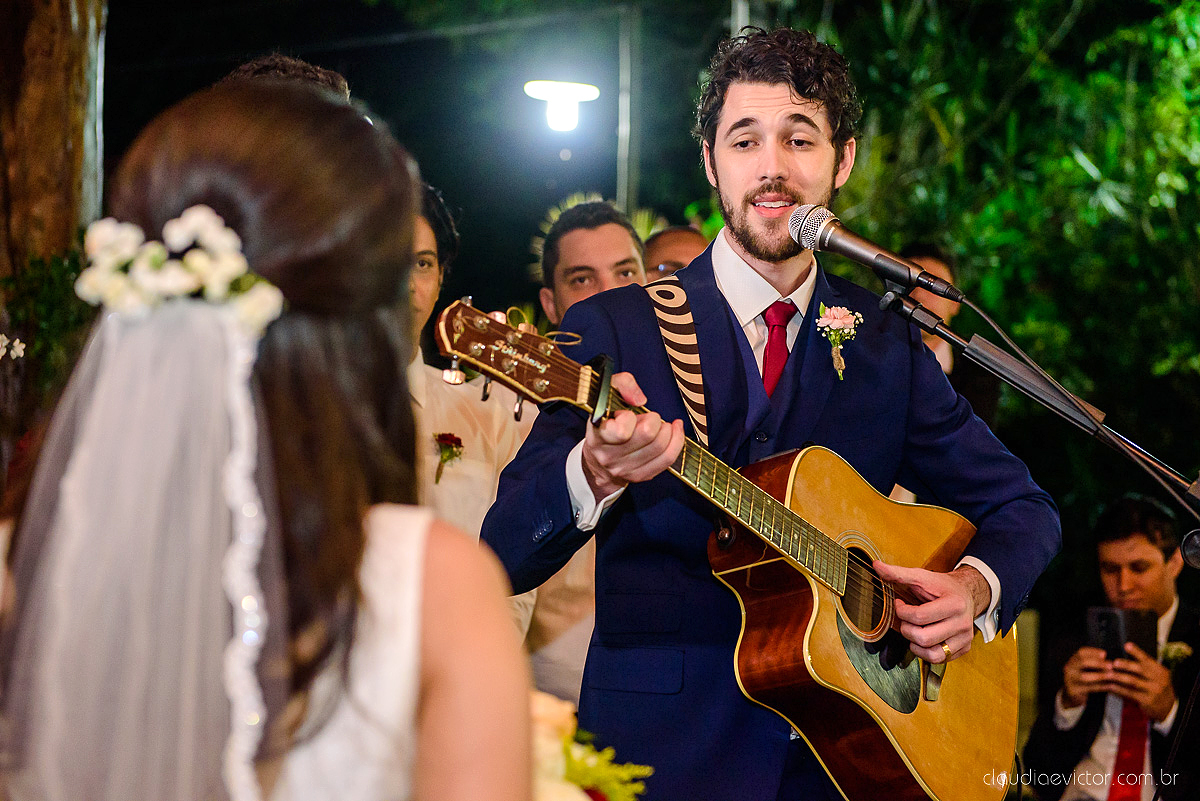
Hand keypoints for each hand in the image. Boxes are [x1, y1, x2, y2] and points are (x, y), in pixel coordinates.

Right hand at [581, 372, 684, 501]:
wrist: (596, 460)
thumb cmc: (605, 423)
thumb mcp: (605, 395)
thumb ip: (622, 384)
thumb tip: (640, 400)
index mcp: (598, 436)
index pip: (621, 430)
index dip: (629, 417)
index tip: (627, 413)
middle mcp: (609, 456)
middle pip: (647, 435)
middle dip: (654, 420)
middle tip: (649, 417)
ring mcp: (625, 469)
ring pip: (660, 447)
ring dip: (667, 430)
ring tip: (661, 425)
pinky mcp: (640, 476)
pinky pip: (667, 459)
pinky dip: (677, 441)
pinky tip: (674, 430)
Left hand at [872, 562, 990, 663]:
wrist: (967, 593)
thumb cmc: (942, 586)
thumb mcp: (921, 577)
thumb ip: (898, 573)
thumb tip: (877, 566)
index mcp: (954, 604)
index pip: (920, 616)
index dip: (902, 612)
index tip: (900, 605)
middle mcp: (962, 623)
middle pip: (924, 638)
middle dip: (907, 629)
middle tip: (906, 620)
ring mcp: (964, 638)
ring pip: (933, 654)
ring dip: (915, 644)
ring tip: (913, 631)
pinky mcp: (964, 648)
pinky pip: (939, 659)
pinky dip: (925, 652)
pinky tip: (923, 638)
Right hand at [1060, 646, 1110, 708]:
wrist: (1073, 694)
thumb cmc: (1083, 679)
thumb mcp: (1086, 669)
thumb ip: (1094, 663)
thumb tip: (1109, 659)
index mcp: (1073, 661)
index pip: (1081, 652)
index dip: (1093, 652)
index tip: (1105, 654)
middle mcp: (1069, 668)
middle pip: (1082, 662)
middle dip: (1098, 663)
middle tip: (1110, 665)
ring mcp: (1069, 680)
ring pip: (1084, 676)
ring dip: (1100, 675)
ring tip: (1111, 675)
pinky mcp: (1073, 691)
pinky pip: (1088, 688)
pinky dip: (1100, 686)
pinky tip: (1109, 686)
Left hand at [1105, 642, 1176, 722]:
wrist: (1167, 708)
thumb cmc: (1156, 687)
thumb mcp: (1156, 676)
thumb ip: (1145, 667)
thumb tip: (1126, 652)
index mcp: (1160, 671)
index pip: (1148, 659)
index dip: (1137, 652)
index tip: (1127, 645)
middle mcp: (1159, 680)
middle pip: (1140, 669)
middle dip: (1126, 664)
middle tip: (1114, 662)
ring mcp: (1153, 691)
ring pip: (1133, 681)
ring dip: (1118, 677)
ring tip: (1108, 674)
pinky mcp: (1147, 701)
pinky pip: (1130, 693)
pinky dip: (1118, 689)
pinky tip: (1110, 686)